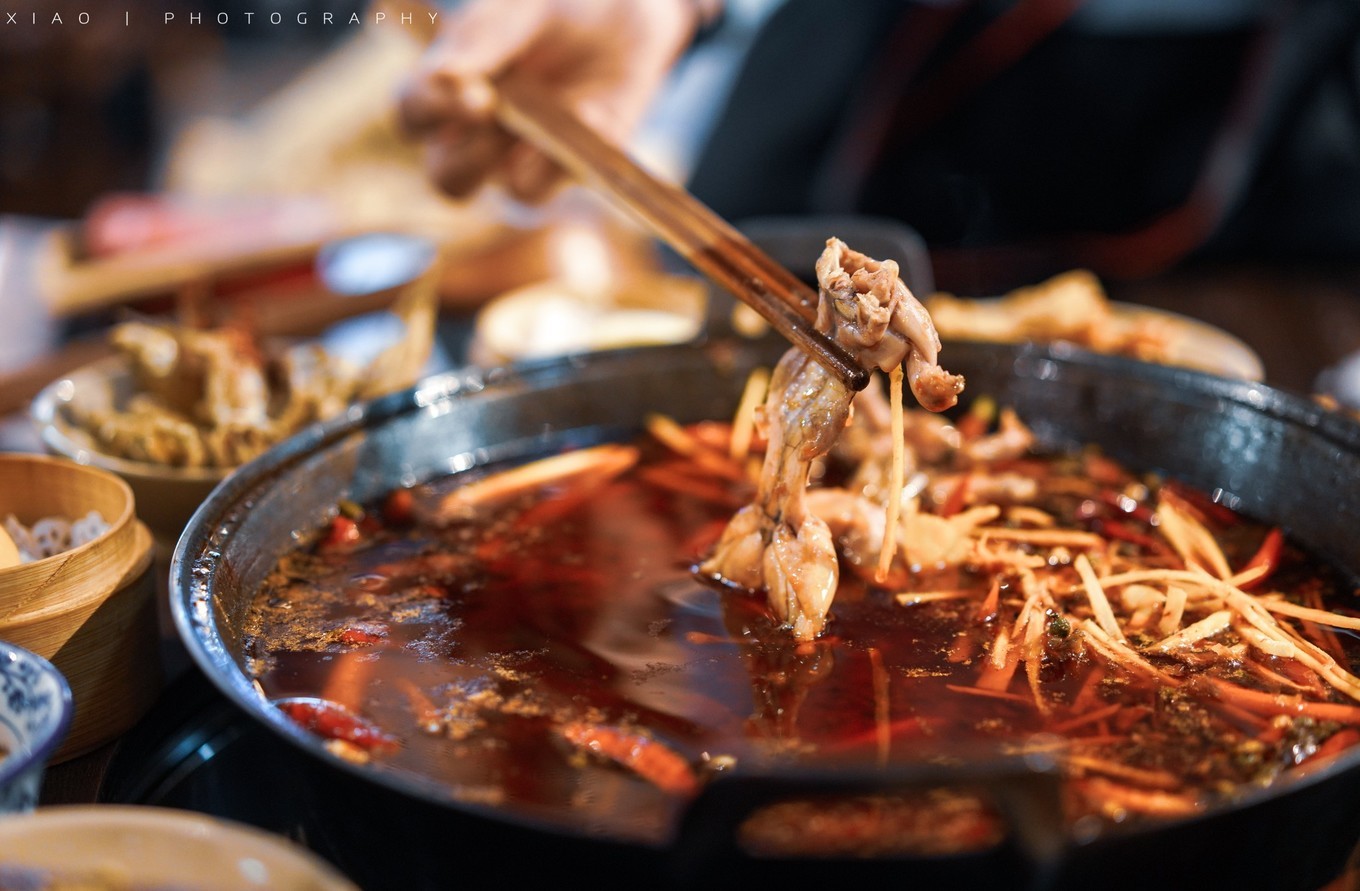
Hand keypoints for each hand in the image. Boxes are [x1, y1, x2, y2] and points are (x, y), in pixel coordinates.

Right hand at [399, 0, 704, 202]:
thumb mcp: (526, 8)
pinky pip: (554, 187)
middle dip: (468, 160)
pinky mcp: (567, 173)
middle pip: (447, 179)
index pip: (414, 114)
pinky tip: (593, 114)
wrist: (629, 16)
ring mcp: (521, 161)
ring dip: (527, 161)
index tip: (472, 95)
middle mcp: (476, 136)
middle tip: (498, 117)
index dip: (430, 110)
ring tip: (549, 118)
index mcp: (449, 89)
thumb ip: (487, 37)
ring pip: (511, 194)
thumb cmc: (562, 8)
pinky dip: (571, 156)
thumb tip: (444, 76)